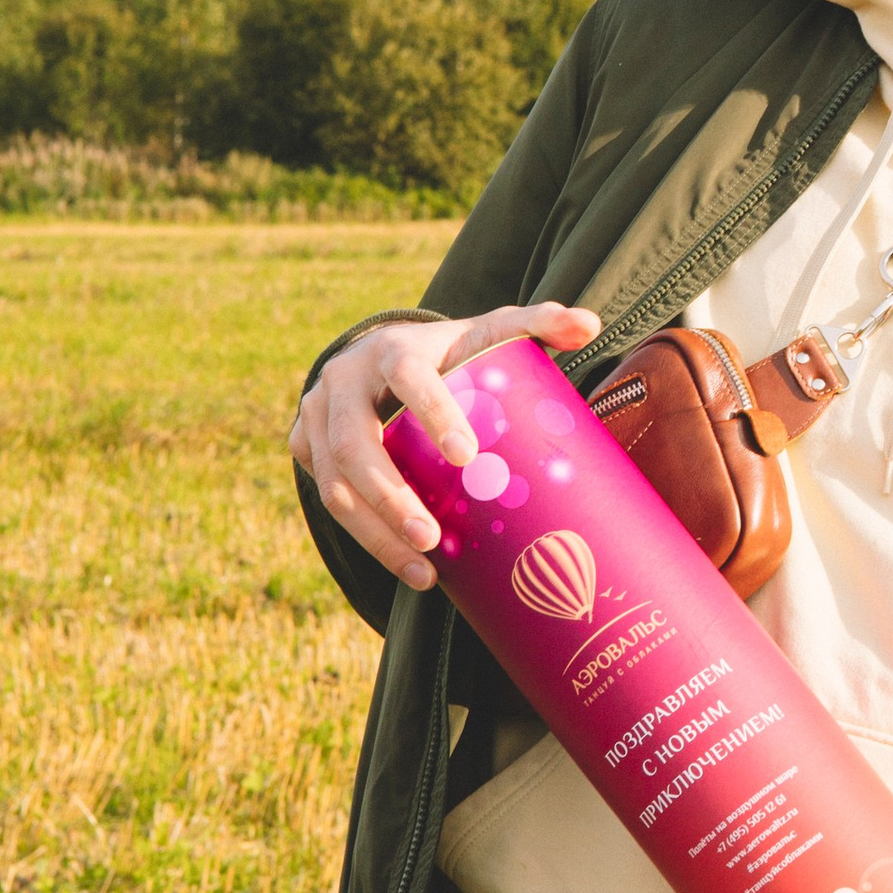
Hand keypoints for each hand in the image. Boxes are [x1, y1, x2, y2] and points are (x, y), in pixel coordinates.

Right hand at [287, 303, 601, 588]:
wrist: (381, 357)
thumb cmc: (450, 351)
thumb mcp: (491, 331)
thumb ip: (541, 322)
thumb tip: (589, 324)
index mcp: (392, 349)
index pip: (407, 378)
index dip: (433, 413)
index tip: (467, 457)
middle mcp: (342, 380)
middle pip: (356, 446)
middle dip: (392, 498)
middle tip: (434, 538)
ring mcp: (315, 415)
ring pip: (334, 485)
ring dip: (375, 533)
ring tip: (424, 570)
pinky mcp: (303, 446)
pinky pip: (327, 498)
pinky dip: (364, 536)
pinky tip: (405, 564)